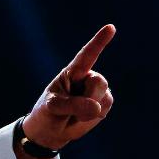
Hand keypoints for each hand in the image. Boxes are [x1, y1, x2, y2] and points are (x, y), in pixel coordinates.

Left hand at [22, 24, 114, 149]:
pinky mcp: (103, 104)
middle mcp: (87, 77)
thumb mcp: (54, 107)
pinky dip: (95, 116)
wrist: (51, 131)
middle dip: (88, 97)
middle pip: (99, 81)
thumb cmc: (48, 113)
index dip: (99, 41)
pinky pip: (106, 108)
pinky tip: (83, 117)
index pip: (87, 54)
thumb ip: (73, 105)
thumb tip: (97, 108)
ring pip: (105, 97)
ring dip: (90, 110)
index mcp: (72, 72)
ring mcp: (96, 91)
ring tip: (75, 113)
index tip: (111, 27)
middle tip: (72, 107)